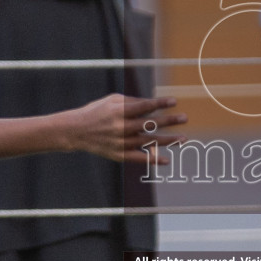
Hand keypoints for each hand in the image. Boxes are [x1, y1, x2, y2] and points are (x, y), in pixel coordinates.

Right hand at [66, 94, 185, 162]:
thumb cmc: (97, 111)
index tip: (174, 101)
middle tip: (185, 118)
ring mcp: (120, 143)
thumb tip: (154, 104)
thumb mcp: (112, 100)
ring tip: (183, 138)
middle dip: (168, 121)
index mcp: (119, 111)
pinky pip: (139, 158)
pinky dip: (153, 160)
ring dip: (167, 140)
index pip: (144, 107)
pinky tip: (167, 160)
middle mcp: (121, 127)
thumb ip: (133, 102)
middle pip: (149, 124)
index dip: (159, 104)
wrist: (76, 131)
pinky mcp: (119, 155)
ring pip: (148, 142)